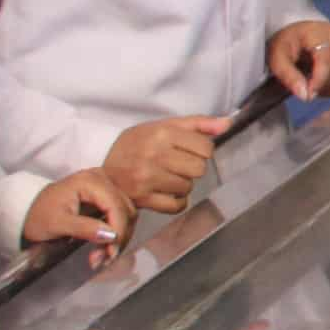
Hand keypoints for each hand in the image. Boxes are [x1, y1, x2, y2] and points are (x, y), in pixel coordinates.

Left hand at [20, 170, 133, 263]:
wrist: (27, 211)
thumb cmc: (38, 216)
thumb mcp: (57, 224)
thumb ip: (85, 228)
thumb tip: (111, 236)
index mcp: (89, 181)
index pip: (116, 206)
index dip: (118, 231)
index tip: (111, 253)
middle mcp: (102, 179)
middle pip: (126, 210)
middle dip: (119, 236)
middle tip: (106, 258)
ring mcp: (105, 187)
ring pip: (127, 214)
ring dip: (120, 237)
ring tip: (104, 256)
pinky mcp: (106, 197)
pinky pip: (121, 215)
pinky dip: (117, 233)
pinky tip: (106, 247)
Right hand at [102, 115, 226, 214]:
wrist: (103, 168)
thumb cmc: (137, 145)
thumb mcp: (163, 126)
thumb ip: (198, 123)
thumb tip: (227, 124)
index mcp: (161, 133)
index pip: (206, 148)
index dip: (201, 150)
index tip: (187, 150)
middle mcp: (153, 155)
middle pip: (199, 169)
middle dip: (191, 167)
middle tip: (175, 164)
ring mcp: (146, 178)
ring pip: (188, 187)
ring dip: (182, 184)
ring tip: (165, 176)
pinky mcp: (142, 198)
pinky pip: (177, 205)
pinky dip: (175, 201)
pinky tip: (163, 191)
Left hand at [267, 19, 329, 98]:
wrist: (291, 36)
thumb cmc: (284, 45)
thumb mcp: (277, 58)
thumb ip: (289, 76)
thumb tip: (306, 96)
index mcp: (318, 32)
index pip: (327, 61)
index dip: (319, 81)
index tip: (308, 95)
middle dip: (325, 86)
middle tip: (308, 92)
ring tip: (316, 89)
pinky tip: (324, 86)